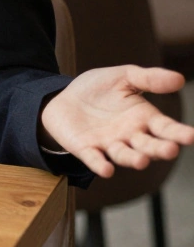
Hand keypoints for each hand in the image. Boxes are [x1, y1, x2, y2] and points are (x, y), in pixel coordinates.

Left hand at [41, 65, 192, 177]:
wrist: (64, 97)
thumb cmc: (99, 88)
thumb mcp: (123, 77)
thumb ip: (149, 79)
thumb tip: (180, 79)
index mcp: (144, 118)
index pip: (166, 128)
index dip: (179, 133)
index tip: (191, 137)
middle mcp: (130, 135)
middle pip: (149, 145)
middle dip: (159, 149)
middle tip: (170, 150)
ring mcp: (109, 144)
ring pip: (124, 155)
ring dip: (133, 159)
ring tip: (142, 161)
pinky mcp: (86, 149)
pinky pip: (95, 159)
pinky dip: (100, 164)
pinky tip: (107, 169)